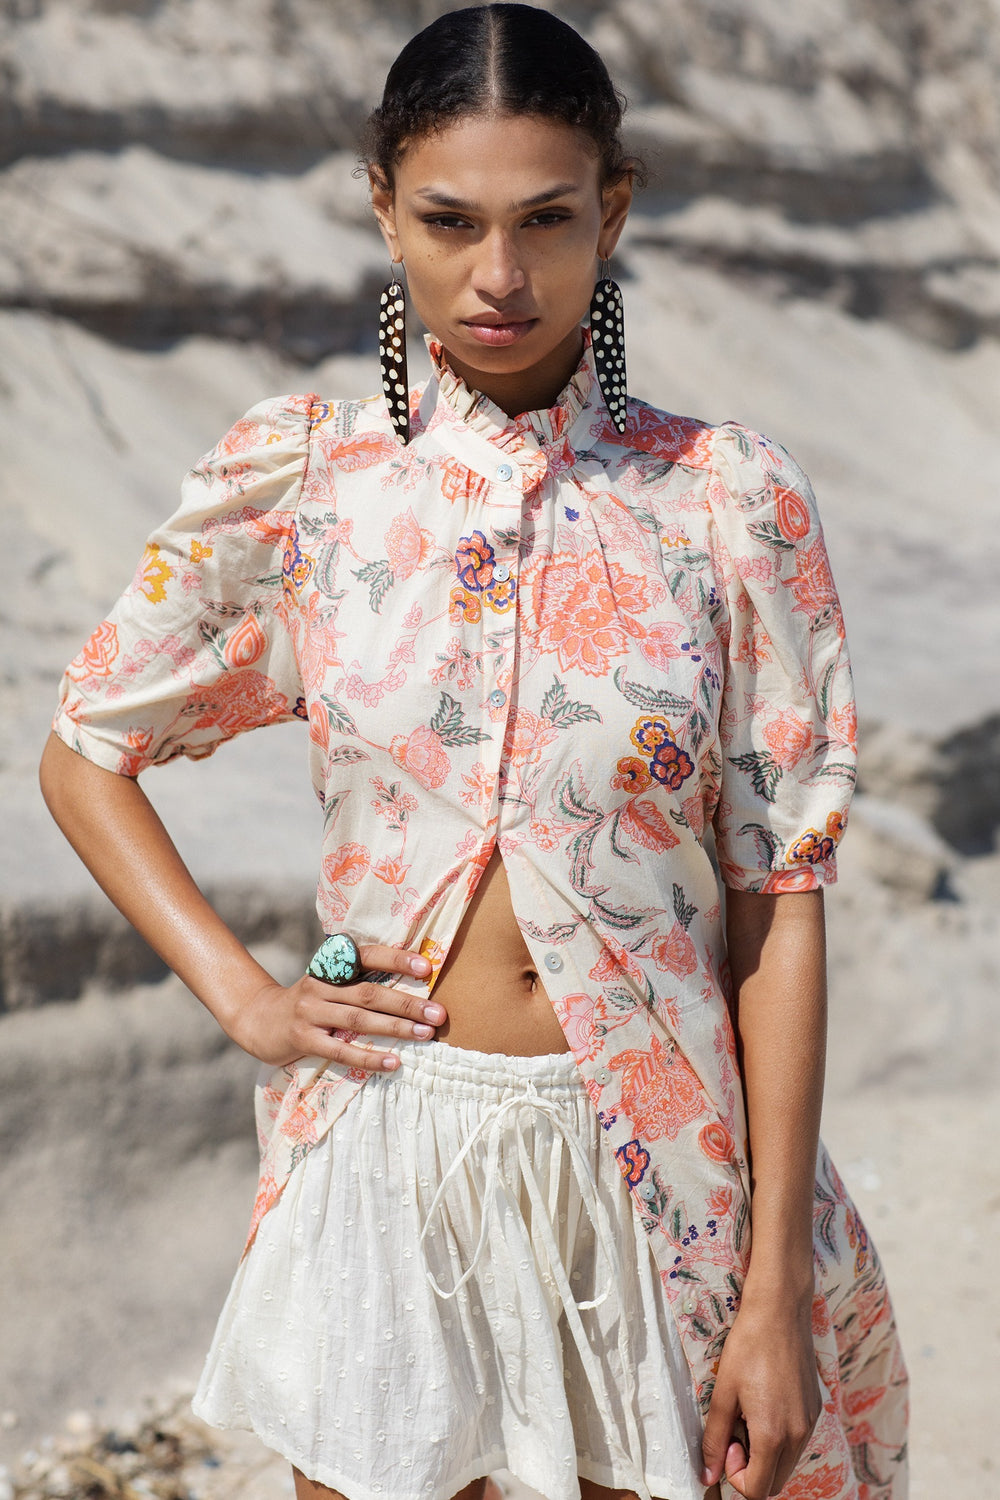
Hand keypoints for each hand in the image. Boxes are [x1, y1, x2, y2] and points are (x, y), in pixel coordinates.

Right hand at [229, 944, 442, 1070]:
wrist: (257, 1019)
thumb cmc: (308, 1001)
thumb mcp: (329, 982)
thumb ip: (359, 981)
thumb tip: (412, 986)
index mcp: (331, 967)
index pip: (368, 956)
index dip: (397, 960)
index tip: (427, 968)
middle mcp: (321, 985)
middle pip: (370, 992)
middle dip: (408, 1002)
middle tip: (439, 1013)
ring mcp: (310, 1012)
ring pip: (358, 1019)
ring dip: (396, 1027)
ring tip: (425, 1034)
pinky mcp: (302, 1039)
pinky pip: (340, 1049)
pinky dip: (369, 1057)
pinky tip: (393, 1062)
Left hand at [700, 1293, 822, 1497]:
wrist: (780, 1311)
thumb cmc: (749, 1346)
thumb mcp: (724, 1392)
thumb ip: (714, 1439)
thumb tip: (706, 1475)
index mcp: (774, 1435)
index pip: (758, 1490)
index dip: (735, 1475)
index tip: (727, 1442)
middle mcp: (798, 1435)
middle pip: (775, 1482)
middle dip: (751, 1468)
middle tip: (735, 1431)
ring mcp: (811, 1422)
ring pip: (787, 1462)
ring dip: (766, 1453)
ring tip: (748, 1414)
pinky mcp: (815, 1409)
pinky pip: (797, 1441)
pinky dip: (780, 1437)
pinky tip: (765, 1403)